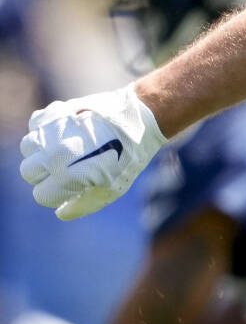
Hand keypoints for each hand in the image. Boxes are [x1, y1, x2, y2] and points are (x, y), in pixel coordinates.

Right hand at [19, 85, 165, 219]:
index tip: (71, 187)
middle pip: (28, 172)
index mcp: (66, 175)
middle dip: (45, 174)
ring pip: (28, 147)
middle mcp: (53, 153)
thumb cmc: (127, 159)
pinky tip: (64, 131)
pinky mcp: (54, 111)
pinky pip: (35, 124)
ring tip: (63, 148)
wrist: (139, 122)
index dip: (57, 194)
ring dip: (41, 150)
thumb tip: (60, 212)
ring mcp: (52, 130)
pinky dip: (44, 129)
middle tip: (66, 167)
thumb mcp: (111, 190)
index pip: (42, 195)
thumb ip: (83, 206)